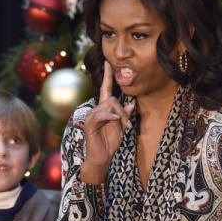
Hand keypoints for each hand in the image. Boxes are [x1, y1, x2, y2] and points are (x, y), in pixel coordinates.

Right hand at [80, 62, 133, 182]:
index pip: (106, 88)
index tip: (108, 62)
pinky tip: (115, 122)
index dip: (107, 75)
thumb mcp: (121, 127)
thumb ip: (125, 115)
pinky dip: (111, 117)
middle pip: (113, 99)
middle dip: (124, 111)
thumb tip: (132, 103)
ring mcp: (92, 115)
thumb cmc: (110, 143)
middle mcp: (96, 109)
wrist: (102, 157)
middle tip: (128, 124)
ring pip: (110, 106)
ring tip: (124, 127)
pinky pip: (102, 114)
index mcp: (104, 109)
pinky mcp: (89, 123)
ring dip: (120, 116)